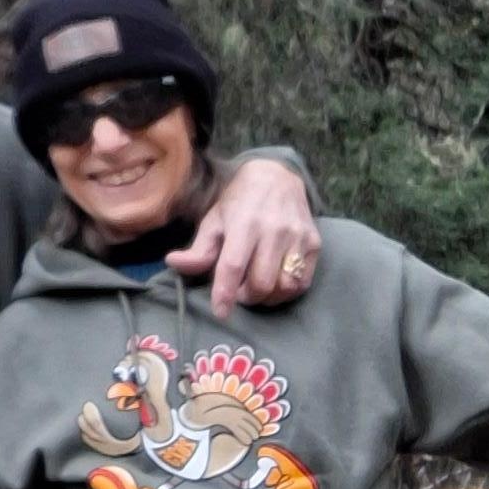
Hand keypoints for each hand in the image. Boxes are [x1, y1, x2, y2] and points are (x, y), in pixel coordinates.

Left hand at [186, 157, 319, 312]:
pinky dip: (286, 292)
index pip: (233, 265)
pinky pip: (302, 282)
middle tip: (237, 292)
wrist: (277, 176)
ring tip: (255, 289)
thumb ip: (198, 248)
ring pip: (284, 286)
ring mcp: (298, 237)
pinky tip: (274, 284)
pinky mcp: (315, 243)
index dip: (225, 293)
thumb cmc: (240, 202)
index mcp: (244, 222)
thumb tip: (173, 264)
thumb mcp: (214, 220)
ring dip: (267, 298)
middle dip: (246, 297)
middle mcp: (274, 230)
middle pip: (261, 282)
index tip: (220, 312)